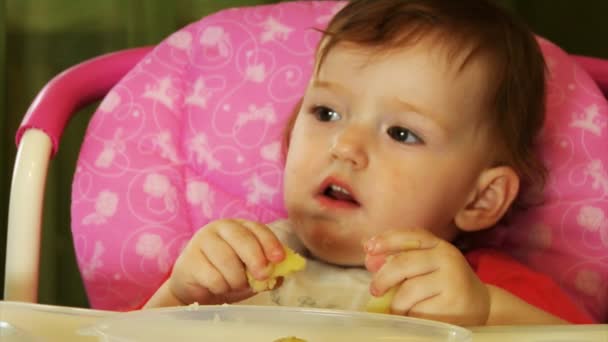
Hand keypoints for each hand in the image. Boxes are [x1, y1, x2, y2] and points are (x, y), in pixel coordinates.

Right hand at [167, 219, 285, 305]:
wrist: (196, 287)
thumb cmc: (228, 274)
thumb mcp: (251, 272)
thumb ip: (268, 270)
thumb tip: (282, 274)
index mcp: (239, 226)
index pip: (257, 229)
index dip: (270, 243)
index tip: (279, 259)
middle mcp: (219, 228)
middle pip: (242, 239)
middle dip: (256, 259)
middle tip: (262, 276)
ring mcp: (202, 241)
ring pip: (228, 261)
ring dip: (237, 280)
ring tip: (234, 284)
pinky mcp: (190, 260)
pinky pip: (213, 277)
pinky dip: (221, 287)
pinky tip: (218, 287)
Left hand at [364, 229, 489, 325]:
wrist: (480, 305)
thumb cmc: (443, 284)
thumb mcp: (424, 266)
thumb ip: (398, 260)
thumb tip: (370, 258)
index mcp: (437, 244)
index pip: (409, 235)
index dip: (386, 240)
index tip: (368, 248)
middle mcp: (447, 257)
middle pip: (403, 264)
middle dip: (382, 278)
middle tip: (375, 290)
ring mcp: (452, 280)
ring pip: (407, 291)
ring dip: (397, 304)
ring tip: (400, 309)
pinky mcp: (453, 303)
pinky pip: (418, 311)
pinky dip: (410, 316)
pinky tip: (417, 315)